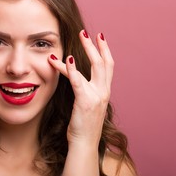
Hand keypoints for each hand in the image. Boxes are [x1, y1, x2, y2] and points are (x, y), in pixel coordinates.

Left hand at [48, 30, 113, 146]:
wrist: (84, 144)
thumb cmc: (83, 125)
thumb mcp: (87, 104)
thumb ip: (86, 91)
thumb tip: (78, 79)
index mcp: (104, 92)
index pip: (108, 66)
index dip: (105, 50)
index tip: (100, 37)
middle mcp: (103, 92)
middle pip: (104, 62)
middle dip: (96, 45)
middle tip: (86, 32)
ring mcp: (96, 96)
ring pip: (95, 67)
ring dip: (86, 49)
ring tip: (79, 36)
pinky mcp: (85, 102)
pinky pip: (78, 82)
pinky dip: (72, 69)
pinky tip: (67, 59)